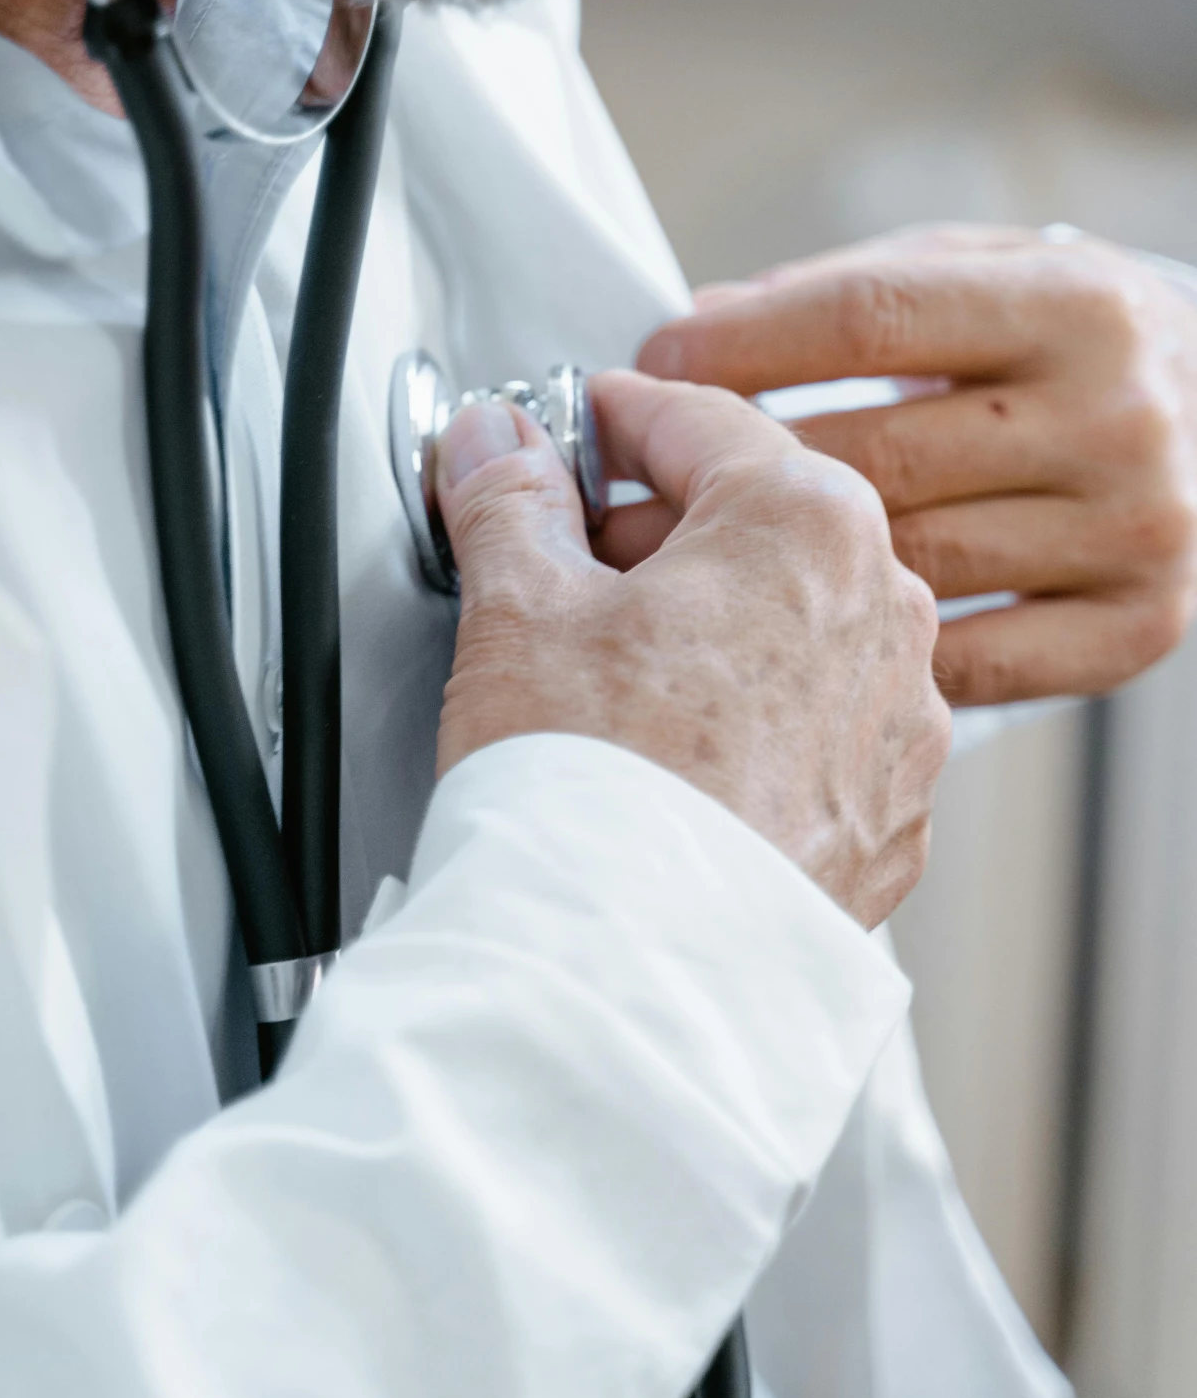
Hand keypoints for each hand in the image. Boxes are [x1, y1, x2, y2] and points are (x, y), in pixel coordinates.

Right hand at [434, 375, 947, 930]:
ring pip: (795, 626)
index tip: (567, 431)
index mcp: (809, 523)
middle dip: (658, 526)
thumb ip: (509, 499)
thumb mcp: (517, 608)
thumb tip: (499, 446)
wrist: (630, 978)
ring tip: (605, 666)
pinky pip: (816, 726)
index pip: (699, 421)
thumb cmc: (594, 795)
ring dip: (709, 622)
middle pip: (759, 520)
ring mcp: (899, 725)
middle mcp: (886, 614)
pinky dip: (750, 716)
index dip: (611, 419)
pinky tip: (667, 748)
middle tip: (560, 553)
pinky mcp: (883, 819)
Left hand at [635, 226, 1196, 706]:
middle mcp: (1118, 420)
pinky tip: (805, 633)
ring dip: (772, 577)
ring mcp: (1134, 533)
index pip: (869, 319)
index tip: (652, 362)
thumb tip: (703, 321)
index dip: (741, 343)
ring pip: (906, 565)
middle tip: (631, 484)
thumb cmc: (1067, 337)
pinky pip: (971, 664)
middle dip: (729, 474)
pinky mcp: (1137, 628)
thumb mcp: (980, 268)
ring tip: (678, 566)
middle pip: (873, 458)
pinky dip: (875, 655)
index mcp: (1076, 306)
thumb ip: (848, 287)